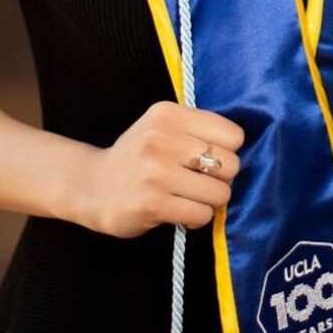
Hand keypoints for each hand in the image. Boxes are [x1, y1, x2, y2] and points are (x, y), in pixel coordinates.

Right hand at [84, 100, 245, 238]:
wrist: (91, 186)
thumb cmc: (137, 157)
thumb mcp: (161, 128)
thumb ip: (196, 131)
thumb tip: (241, 152)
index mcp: (168, 114)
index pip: (232, 135)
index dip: (227, 151)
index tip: (207, 158)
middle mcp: (161, 138)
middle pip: (231, 164)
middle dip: (220, 179)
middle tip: (198, 182)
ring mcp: (156, 171)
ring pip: (219, 193)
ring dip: (209, 201)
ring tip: (188, 198)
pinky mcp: (153, 203)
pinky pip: (201, 214)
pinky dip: (196, 218)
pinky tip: (179, 212)